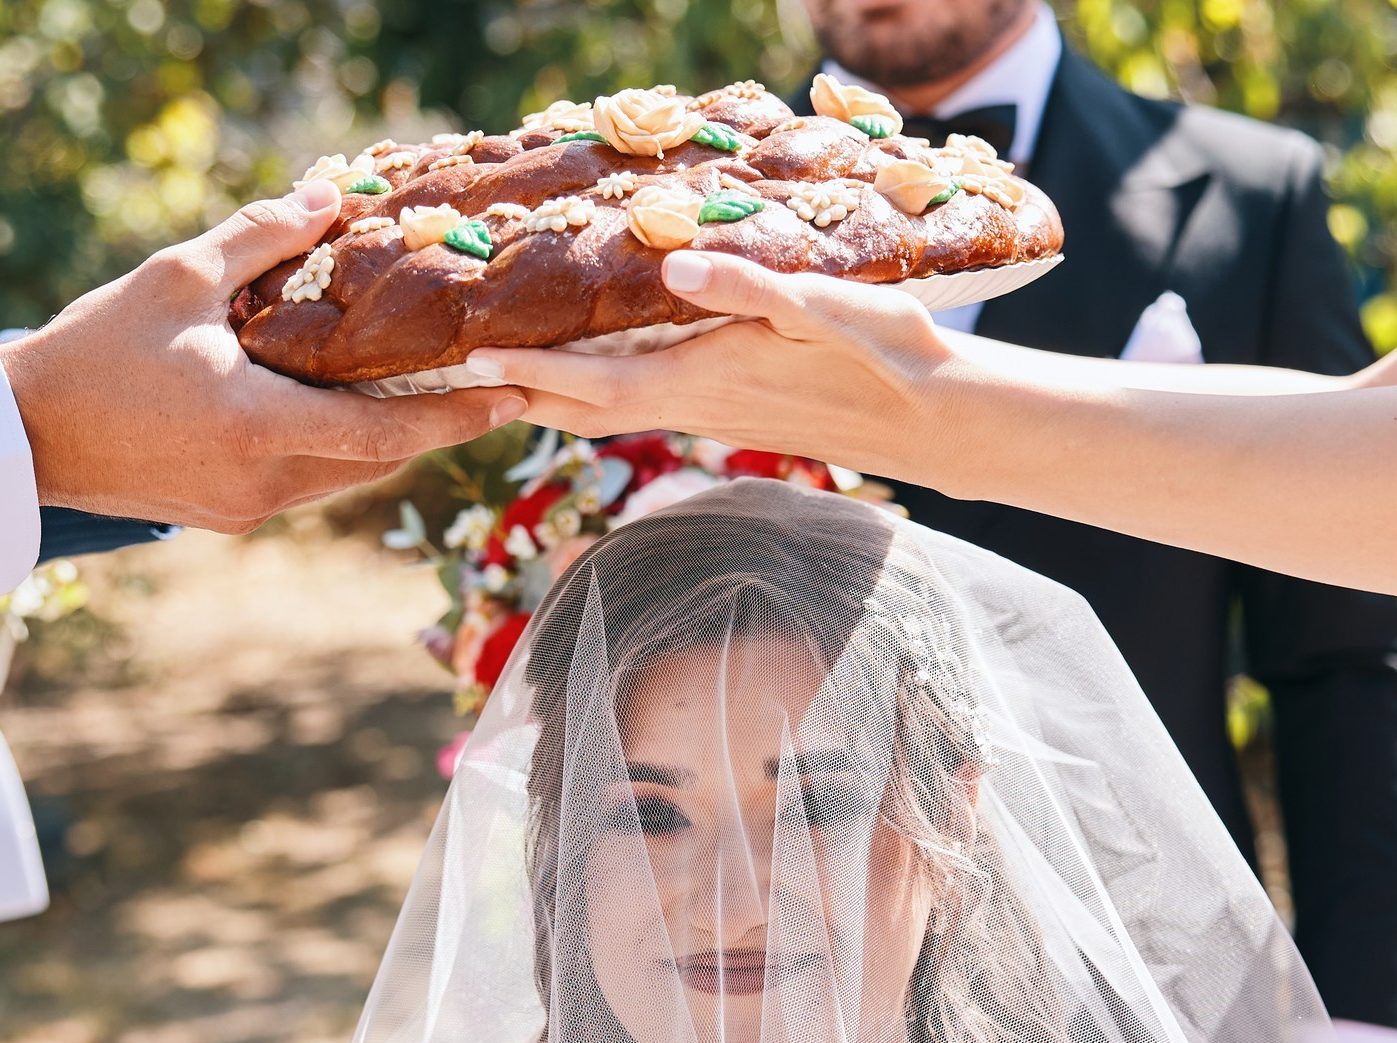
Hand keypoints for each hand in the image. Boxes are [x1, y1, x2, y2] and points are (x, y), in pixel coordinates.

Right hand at [0, 182, 525, 530]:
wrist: (23, 436)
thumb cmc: (94, 352)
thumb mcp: (178, 278)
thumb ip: (260, 236)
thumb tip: (329, 196)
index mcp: (261, 428)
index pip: (387, 431)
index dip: (457, 417)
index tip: (514, 396)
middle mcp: (265, 483)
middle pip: (377, 458)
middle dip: (433, 425)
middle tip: (487, 387)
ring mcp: (246, 509)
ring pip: (343, 475)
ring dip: (384, 437)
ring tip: (428, 391)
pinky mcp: (226, 515)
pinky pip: (305, 481)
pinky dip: (336, 447)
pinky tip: (345, 408)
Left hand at [467, 252, 953, 475]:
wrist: (939, 422)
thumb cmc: (887, 358)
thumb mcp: (823, 306)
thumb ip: (746, 287)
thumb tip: (673, 266)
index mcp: (704, 382)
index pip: (594, 385)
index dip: (530, 374)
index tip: (471, 360)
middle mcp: (697, 409)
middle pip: (586, 412)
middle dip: (521, 394)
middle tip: (457, 376)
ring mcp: (714, 418)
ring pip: (613, 414)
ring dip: (556, 398)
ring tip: (506, 374)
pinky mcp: (735, 415)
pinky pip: (645, 407)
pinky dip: (602, 394)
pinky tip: (599, 373)